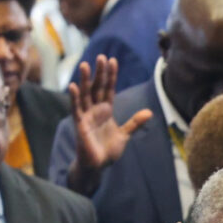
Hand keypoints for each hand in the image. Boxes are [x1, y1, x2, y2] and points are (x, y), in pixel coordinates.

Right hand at [67, 56, 150, 193]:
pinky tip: (73, 86)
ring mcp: (86, 116)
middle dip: (99, 73)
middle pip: (97, 87)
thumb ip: (135, 123)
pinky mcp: (79, 124)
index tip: (113, 60)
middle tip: (102, 57)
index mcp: (106, 111)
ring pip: (85, 94)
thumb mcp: (125, 135)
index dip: (111, 76)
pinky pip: (76, 109)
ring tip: (86, 65)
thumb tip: (149, 112)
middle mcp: (95, 110)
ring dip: (85, 80)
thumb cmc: (108, 150)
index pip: (108, 89)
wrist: (98, 166)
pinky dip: (74, 98)